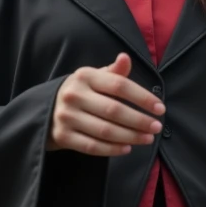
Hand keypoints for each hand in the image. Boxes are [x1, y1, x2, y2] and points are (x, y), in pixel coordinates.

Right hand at [47, 53, 165, 156]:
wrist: (45, 109)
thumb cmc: (80, 92)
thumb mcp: (94, 78)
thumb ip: (114, 72)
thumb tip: (125, 58)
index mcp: (85, 76)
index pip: (119, 85)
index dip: (142, 97)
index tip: (160, 108)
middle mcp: (74, 95)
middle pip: (114, 110)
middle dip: (140, 120)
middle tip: (157, 127)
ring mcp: (66, 116)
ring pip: (105, 130)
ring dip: (130, 136)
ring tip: (147, 138)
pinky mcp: (62, 136)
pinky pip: (92, 146)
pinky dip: (112, 149)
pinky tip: (127, 148)